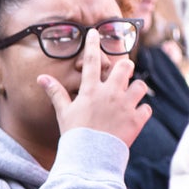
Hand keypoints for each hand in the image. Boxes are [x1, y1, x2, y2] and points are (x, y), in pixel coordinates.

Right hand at [38, 28, 151, 148]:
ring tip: (131, 95)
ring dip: (136, 90)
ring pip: (140, 86)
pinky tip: (135, 115)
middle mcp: (110, 93)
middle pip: (125, 67)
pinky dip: (142, 111)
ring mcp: (126, 106)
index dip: (92, 44)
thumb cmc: (74, 133)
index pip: (90, 60)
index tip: (95, 32)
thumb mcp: (63, 112)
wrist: (90, 156)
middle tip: (123, 71)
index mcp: (91, 90)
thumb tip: (41, 78)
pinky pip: (146, 108)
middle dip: (125, 67)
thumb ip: (55, 92)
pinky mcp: (137, 119)